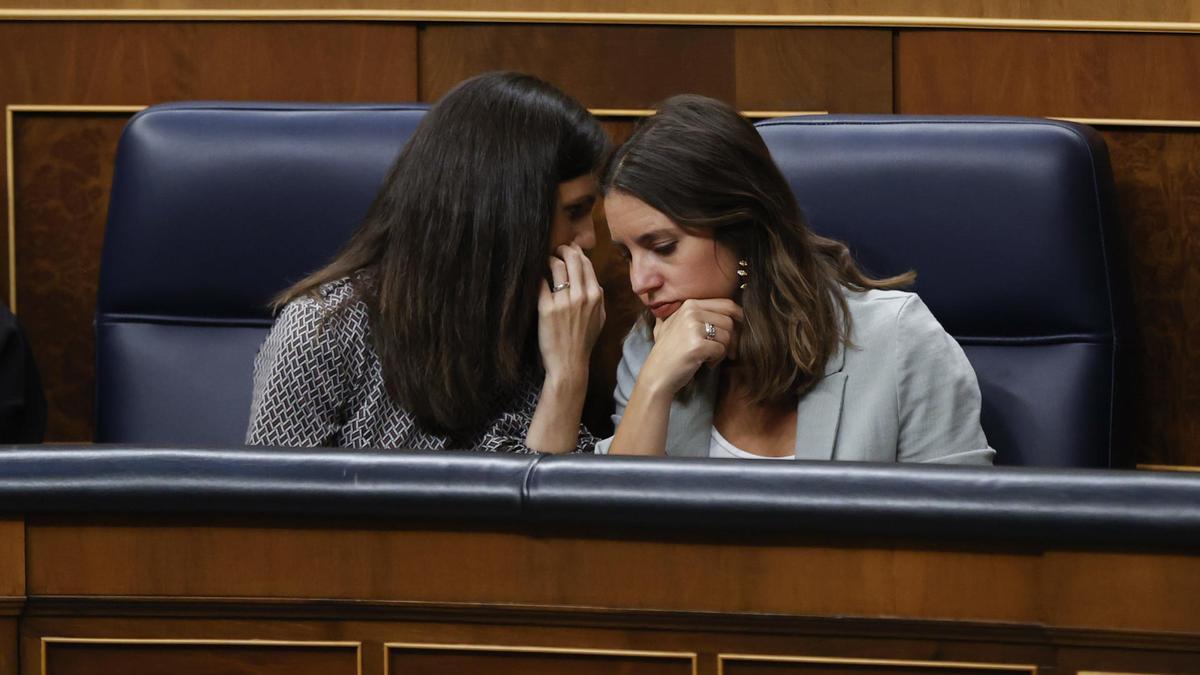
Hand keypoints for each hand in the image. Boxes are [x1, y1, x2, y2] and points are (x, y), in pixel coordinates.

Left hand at [537, 243, 605, 380]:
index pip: (586, 264)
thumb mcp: (600, 319)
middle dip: (563, 250)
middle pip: (573, 259)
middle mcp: (582, 296)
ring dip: (550, 259)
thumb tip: (593, 282)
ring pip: (557, 266)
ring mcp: (564, 302)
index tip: (569, 249)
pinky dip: (538, 276)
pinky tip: (536, 276)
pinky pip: (541, 283)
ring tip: (545, 261)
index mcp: (596, 296)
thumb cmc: (583, 342)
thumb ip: (599, 298)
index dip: (577, 252)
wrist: (569, 363)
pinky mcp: (546, 308)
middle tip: (556, 250)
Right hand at [643, 298, 742, 395]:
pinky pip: (721, 349)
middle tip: (721, 351)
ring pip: (727, 336)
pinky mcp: (697, 345)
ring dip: (722, 351)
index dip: (738, 317)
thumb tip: (721, 308)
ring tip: (709, 357)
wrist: (657, 374)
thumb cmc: (668, 352)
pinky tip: (705, 363)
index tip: (739, 329)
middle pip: (729, 321)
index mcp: (690, 304)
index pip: (726, 304)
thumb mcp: (674, 325)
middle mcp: (691, 311)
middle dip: (730, 339)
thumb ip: (690, 314)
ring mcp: (693, 327)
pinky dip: (717, 359)